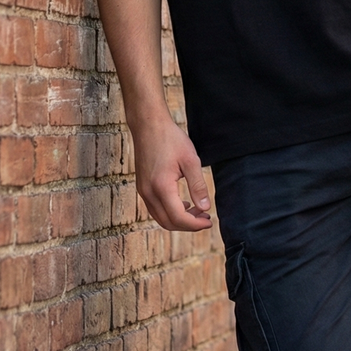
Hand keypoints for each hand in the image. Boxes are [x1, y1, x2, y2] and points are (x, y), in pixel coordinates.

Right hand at [130, 117, 211, 231]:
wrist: (148, 125)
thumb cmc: (170, 139)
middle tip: (205, 218)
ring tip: (197, 212)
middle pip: (168, 223)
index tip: (209, 221)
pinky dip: (169, 212)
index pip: (179, 218)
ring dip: (179, 220)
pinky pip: (155, 209)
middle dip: (188, 225)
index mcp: (161, 187)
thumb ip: (198, 186)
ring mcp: (143, 191)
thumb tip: (205, 208)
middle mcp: (148, 193)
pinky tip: (182, 203)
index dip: (195, 224)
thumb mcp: (191, 160)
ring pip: (160, 218)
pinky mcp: (142, 187)